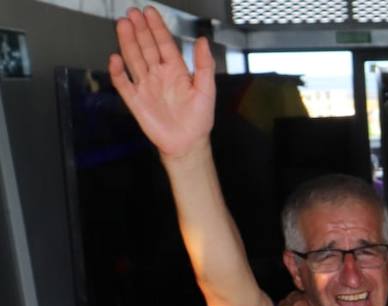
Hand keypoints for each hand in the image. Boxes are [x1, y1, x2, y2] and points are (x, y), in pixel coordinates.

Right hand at [108, 7, 214, 159]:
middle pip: (146, 47)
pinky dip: (118, 72)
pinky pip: (123, 83)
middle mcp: (159, 75)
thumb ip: (205, 65)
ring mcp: (146, 86)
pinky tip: (115, 59)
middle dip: (139, 30)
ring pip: (133, 59)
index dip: (157, 28)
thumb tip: (203, 41)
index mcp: (176, 71)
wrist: (187, 144)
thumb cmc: (199, 119)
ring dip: (127, 42)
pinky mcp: (135, 100)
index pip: (164, 44)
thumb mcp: (206, 90)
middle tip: (132, 12)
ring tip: (123, 25)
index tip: (149, 12)